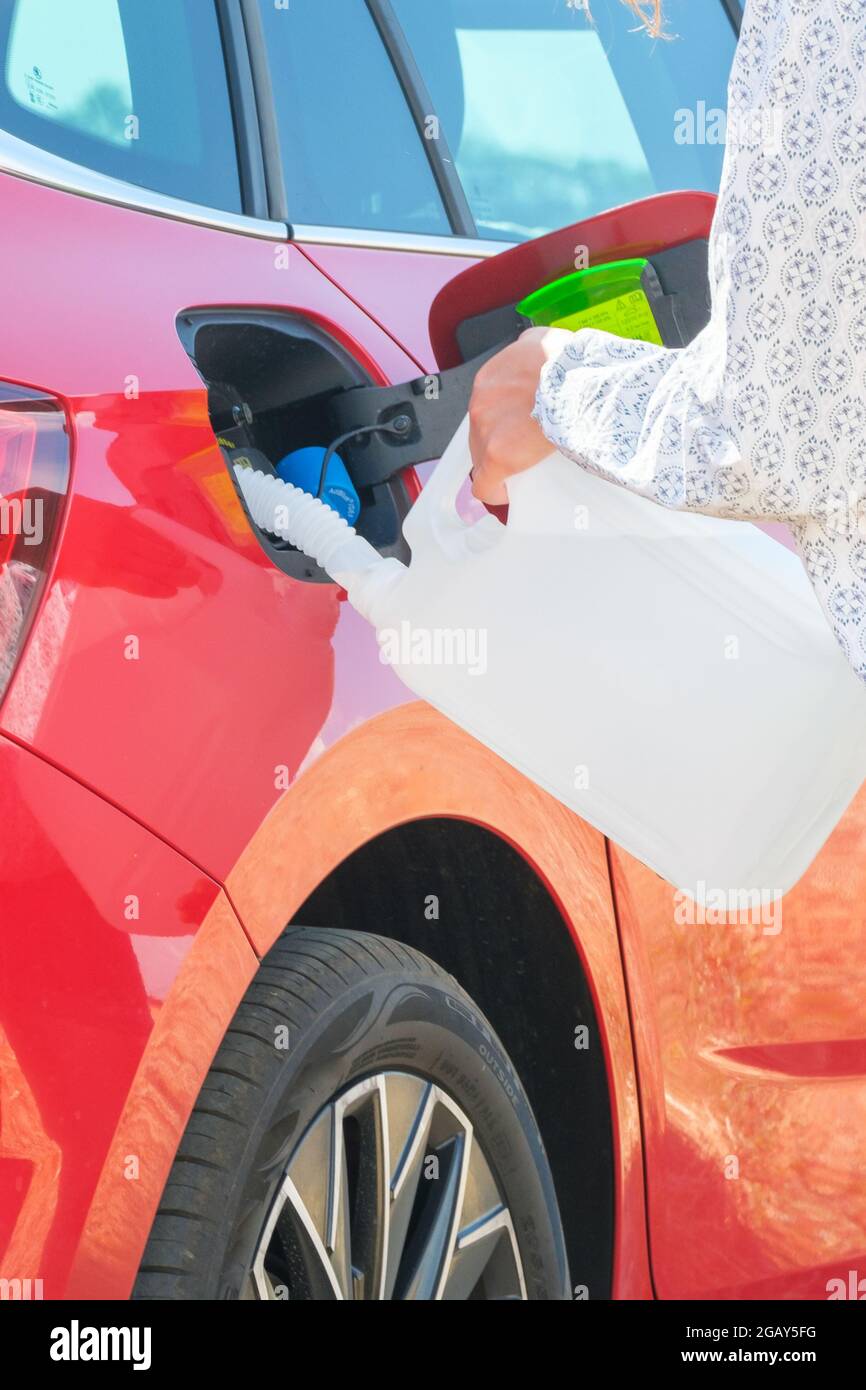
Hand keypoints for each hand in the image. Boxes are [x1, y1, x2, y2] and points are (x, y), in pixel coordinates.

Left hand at [469, 326, 572, 504]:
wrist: (579, 383)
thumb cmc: (571, 365)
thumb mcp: (546, 342)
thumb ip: (534, 347)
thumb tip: (541, 351)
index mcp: (490, 379)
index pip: (486, 410)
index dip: (499, 425)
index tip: (513, 434)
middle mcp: (481, 403)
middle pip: (480, 435)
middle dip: (499, 445)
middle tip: (524, 454)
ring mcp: (486, 431)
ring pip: (482, 460)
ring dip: (499, 467)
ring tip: (522, 473)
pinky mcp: (496, 456)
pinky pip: (485, 486)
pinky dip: (495, 492)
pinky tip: (507, 495)